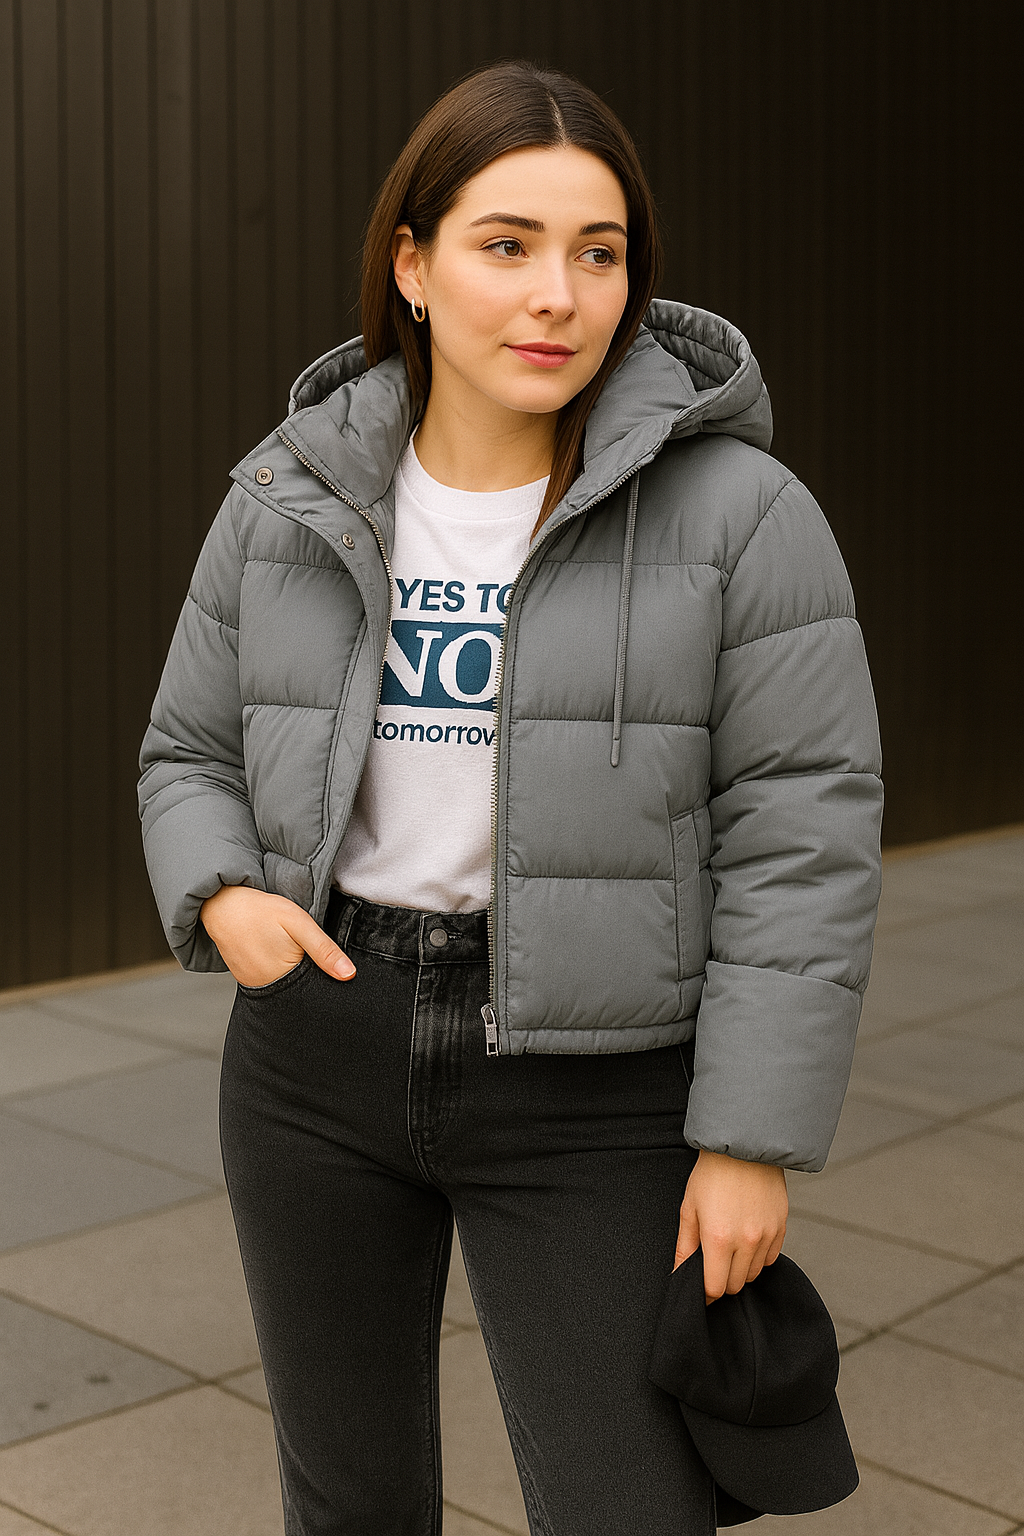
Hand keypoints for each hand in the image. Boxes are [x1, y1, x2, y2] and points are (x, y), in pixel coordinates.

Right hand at [199, 885, 355, 988]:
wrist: (221, 904)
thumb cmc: (261, 911)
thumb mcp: (299, 923)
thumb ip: (324, 949)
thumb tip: (349, 974)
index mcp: (283, 979)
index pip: (314, 991)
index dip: (325, 978)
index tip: (327, 965)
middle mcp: (266, 989)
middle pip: (300, 991)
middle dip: (309, 976)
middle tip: (304, 950)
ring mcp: (253, 985)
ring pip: (285, 985)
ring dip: (293, 972)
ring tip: (288, 950)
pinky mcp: (246, 979)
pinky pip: (270, 980)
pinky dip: (278, 970)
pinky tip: (276, 952)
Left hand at [673, 1148, 787, 1304]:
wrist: (743, 1146)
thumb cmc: (711, 1174)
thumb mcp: (689, 1209)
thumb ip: (685, 1248)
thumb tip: (678, 1276)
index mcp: (719, 1238)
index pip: (716, 1288)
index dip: (706, 1292)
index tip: (701, 1288)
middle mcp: (746, 1241)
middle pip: (735, 1284)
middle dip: (722, 1280)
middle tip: (713, 1262)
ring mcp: (767, 1235)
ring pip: (753, 1273)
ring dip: (740, 1269)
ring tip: (730, 1246)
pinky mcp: (781, 1227)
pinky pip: (771, 1258)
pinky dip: (758, 1257)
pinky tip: (747, 1239)